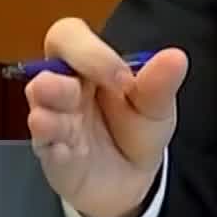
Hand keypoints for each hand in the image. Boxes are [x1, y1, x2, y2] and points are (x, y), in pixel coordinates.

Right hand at [24, 17, 188, 216]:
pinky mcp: (54, 158)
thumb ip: (160, 83)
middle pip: (44, 73)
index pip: (68, 38)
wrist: (133, 179)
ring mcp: (55, 124)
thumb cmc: (136, 129)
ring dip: (46, 113)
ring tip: (46, 119)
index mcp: (87, 66)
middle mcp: (64, 90)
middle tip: (74, 92)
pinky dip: (54, 150)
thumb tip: (176, 56)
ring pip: (40, 112)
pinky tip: (64, 151)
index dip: (88, 51)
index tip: (121, 79)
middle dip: (56, 82)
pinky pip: (46, 150)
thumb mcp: (155, 106)